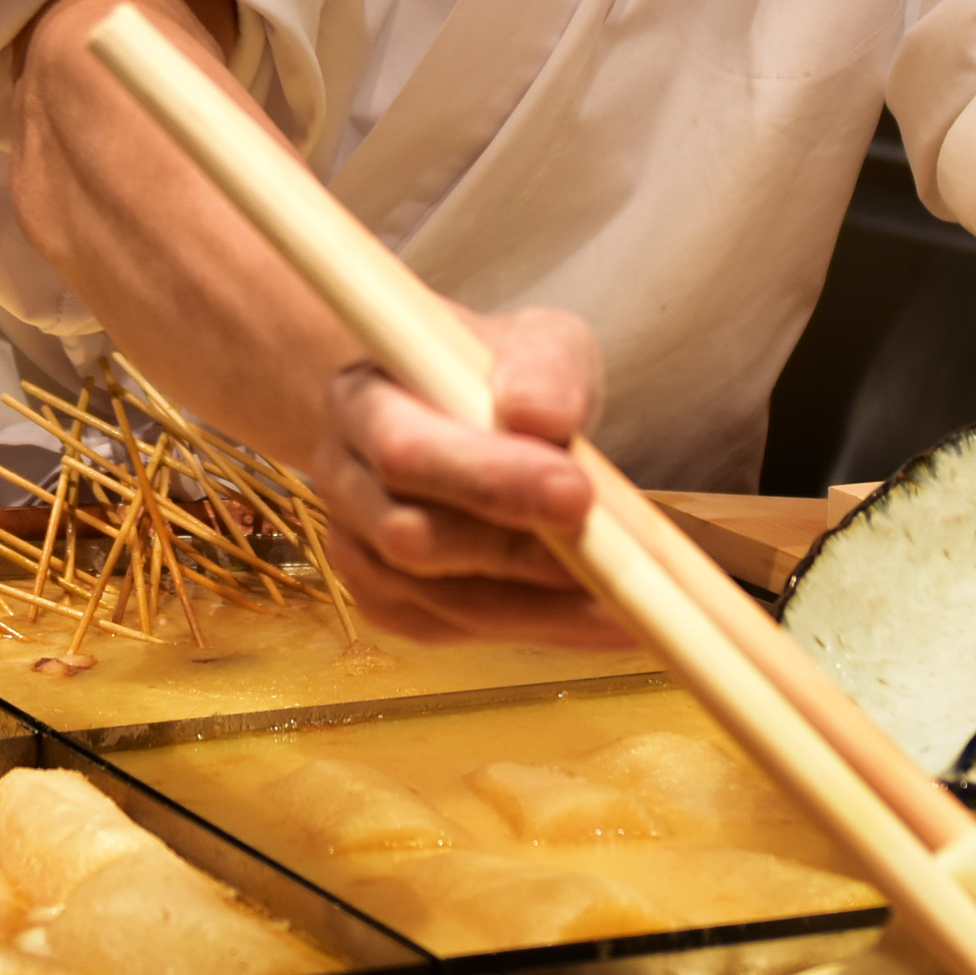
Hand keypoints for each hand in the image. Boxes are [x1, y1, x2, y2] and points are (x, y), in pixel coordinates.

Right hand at [311, 306, 628, 649]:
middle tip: (616, 560)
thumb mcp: (536, 342)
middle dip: (520, 553)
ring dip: (541, 608)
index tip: (575, 490)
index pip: (407, 450)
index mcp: (361, 401)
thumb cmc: (500, 377)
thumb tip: (541, 415)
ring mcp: (359, 550)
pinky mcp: (390, 604)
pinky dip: (538, 630)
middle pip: (412, 537)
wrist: (464, 420)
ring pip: (440, 600)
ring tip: (632, 605)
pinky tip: (603, 620)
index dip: (488, 479)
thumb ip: (544, 368)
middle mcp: (343, 480)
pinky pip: (458, 632)